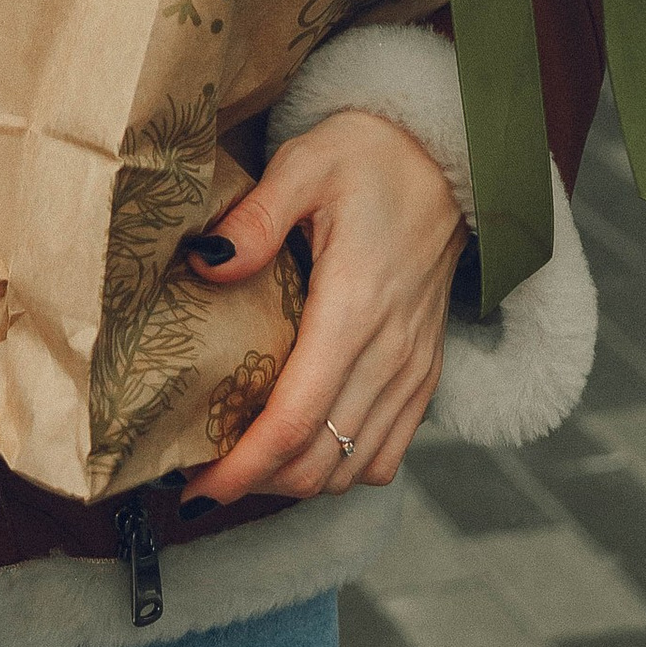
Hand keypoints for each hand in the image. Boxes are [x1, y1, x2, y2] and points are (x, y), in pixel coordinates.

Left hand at [180, 108, 466, 505]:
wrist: (448, 159)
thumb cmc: (369, 156)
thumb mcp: (304, 165)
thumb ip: (256, 220)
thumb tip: (206, 264)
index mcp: (355, 309)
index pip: (296, 420)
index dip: (244, 467)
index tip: (197, 489)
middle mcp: (390, 356)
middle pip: (319, 461)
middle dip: (257, 484)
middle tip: (203, 478)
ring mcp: (413, 372)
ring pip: (352, 470)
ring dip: (296, 481)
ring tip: (243, 468)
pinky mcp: (425, 376)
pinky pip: (384, 454)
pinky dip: (340, 469)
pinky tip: (302, 449)